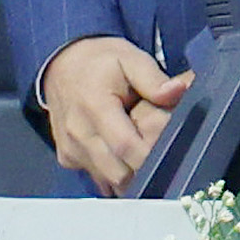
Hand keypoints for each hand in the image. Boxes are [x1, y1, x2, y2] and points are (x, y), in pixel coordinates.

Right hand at [43, 36, 187, 191]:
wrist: (61, 65)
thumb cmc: (100, 62)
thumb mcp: (130, 58)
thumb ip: (153, 78)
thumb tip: (178, 91)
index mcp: (94, 107)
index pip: (126, 146)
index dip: (152, 155)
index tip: (173, 150)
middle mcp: (78, 133)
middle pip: (118, 173)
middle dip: (145, 170)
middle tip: (162, 154)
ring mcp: (70, 150)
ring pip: (109, 181)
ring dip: (131, 175)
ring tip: (142, 152)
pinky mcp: (68, 159)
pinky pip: (97, 178)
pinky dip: (115, 174)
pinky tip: (124, 157)